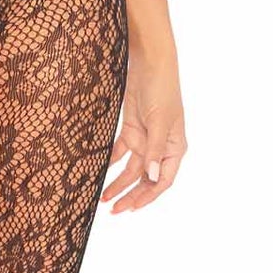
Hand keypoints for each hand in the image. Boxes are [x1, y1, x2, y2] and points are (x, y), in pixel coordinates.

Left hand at [102, 42, 186, 213]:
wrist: (149, 63)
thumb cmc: (161, 90)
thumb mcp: (159, 122)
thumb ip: (154, 150)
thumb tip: (152, 177)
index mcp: (174, 148)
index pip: (162, 181)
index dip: (147, 197)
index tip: (131, 208)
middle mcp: (160, 147)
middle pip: (145, 179)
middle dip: (130, 195)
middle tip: (113, 210)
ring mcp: (145, 139)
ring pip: (131, 169)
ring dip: (118, 182)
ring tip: (103, 198)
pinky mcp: (131, 129)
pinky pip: (120, 151)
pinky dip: (110, 162)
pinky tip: (98, 171)